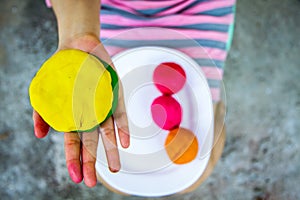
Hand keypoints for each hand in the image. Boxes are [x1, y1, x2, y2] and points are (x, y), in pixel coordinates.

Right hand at [32, 34, 129, 186]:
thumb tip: (39, 135)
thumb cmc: (61, 72)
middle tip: (90, 183)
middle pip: (90, 143)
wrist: (78, 47)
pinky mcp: (115, 96)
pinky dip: (123, 128)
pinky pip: (120, 115)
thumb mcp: (44, 91)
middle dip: (90, 162)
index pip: (74, 143)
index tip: (76, 177)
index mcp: (73, 117)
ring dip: (111, 150)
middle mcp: (90, 115)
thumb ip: (42, 112)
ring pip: (108, 133)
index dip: (74, 160)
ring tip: (115, 168)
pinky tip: (125, 142)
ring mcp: (103, 107)